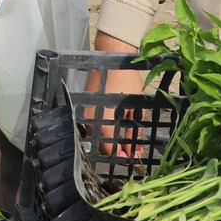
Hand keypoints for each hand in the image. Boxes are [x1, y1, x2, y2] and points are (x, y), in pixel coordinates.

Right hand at [89, 31, 151, 155]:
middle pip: (103, 144)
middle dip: (120, 150)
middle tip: (135, 151)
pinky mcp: (85, 107)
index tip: (135, 161)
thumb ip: (133, 134)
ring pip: (100, 135)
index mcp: (101, 122)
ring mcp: (85, 114)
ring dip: (114, 140)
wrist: (113, 59)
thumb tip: (134, 154)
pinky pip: (97, 125)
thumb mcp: (135, 110)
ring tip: (130, 140)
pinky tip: (120, 129)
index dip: (123, 158)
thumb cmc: (127, 83)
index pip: (109, 150)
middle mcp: (88, 120)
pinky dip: (109, 130)